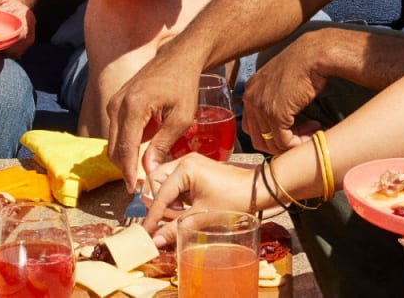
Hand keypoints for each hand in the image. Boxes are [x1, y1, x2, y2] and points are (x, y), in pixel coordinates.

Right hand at [105, 49, 204, 188]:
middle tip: (139, 185)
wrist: (178, 58)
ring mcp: (115, 101)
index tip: (133, 190)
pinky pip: (116, 130)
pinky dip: (125, 145)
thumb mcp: (180, 118)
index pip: (126, 148)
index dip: (128, 172)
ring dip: (124, 157)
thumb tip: (149, 170)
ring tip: (141, 172)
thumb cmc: (184, 85)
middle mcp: (118, 104)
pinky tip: (141, 152)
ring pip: (113, 140)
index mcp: (134, 107)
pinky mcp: (116, 102)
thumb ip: (163, 145)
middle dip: (124, 168)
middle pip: (114, 147)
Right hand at [140, 153, 259, 233]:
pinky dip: (176, 197)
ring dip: (166, 200)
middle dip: (158, 203)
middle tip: (168, 219)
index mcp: (184, 168)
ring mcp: (189, 163)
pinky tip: (185, 209)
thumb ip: (175, 229)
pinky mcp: (195, 169)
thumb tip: (155, 241)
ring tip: (179, 214)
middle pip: (155, 182)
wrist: (258, 190)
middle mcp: (184, 161)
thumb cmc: (234, 200)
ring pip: (164, 181)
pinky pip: (175, 182)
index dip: (152, 216)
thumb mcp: (202, 217)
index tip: (145, 232)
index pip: (159, 194)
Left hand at [240, 32, 332, 152]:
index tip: (292, 132)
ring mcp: (261, 107)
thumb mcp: (279, 82)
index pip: (251, 127)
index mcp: (250, 91)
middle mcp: (250, 100)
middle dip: (280, 145)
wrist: (312, 55)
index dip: (271, 136)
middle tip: (302, 137)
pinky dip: (299, 142)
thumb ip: (273, 100)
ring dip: (292, 144)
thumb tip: (281, 123)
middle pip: (258, 139)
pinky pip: (284, 142)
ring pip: (271, 144)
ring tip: (311, 132)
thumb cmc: (302, 65)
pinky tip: (314, 130)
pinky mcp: (275, 114)